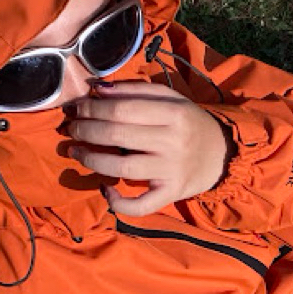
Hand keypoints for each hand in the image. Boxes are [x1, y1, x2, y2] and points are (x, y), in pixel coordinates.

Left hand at [64, 81, 235, 216]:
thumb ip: (135, 91)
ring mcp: (172, 171)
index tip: (76, 108)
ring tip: (75, 151)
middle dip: (86, 130)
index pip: (122, 110)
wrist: (221, 154)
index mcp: (174, 114)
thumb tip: (98, 89)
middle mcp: (173, 142)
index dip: (92, 108)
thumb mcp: (170, 99)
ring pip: (122, 168)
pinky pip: (141, 205)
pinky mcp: (171, 194)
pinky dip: (119, 202)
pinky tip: (104, 189)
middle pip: (118, 135)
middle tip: (71, 128)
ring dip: (91, 160)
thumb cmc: (189, 123)